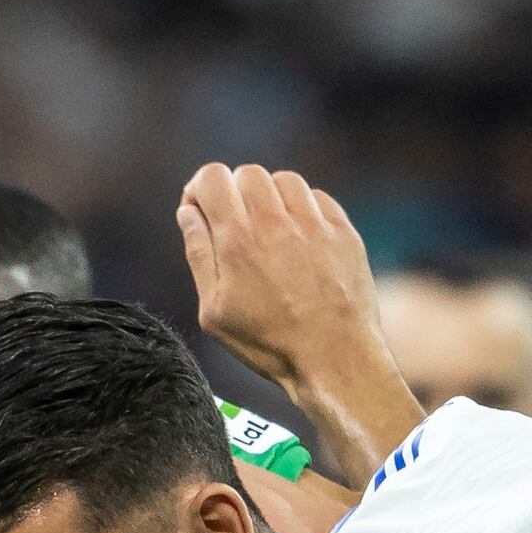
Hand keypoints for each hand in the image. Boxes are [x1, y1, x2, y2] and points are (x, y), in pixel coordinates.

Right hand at [182, 164, 376, 379]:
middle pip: (247, 173)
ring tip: (271, 232)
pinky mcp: (343, 232)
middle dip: (236, 193)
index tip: (204, 211)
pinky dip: (304, 210)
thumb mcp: (216, 312)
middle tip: (238, 226)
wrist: (335, 360)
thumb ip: (199, 255)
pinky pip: (318, 198)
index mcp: (237, 238)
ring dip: (271, 198)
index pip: (212, 177)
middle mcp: (275, 220)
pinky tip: (301, 240)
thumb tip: (188, 213)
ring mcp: (314, 223)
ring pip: (284, 180)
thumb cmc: (270, 344)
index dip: (201, 189)